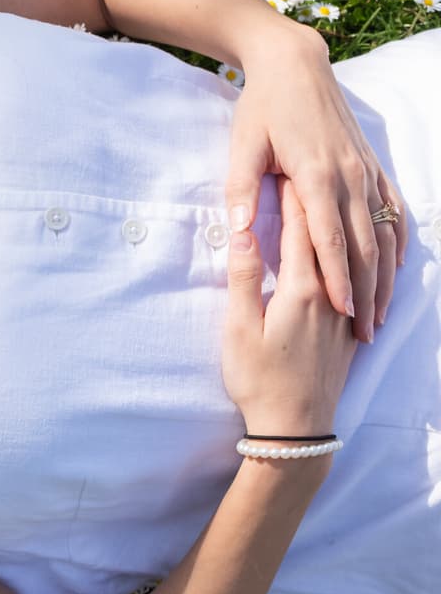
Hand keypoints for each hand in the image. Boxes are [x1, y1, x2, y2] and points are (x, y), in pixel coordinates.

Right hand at [221, 176, 358, 438]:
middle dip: (314, 202)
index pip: (298, 229)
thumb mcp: (239, 328)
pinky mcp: (348, 330)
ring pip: (345, 258)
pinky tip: (352, 251)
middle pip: (325, 237)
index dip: (292, 195)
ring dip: (335, 227)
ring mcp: (342, 312)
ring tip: (328, 201)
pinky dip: (350, 257)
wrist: (296, 427)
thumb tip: (241, 231)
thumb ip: (244, 277)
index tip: (284, 166)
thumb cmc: (258, 379)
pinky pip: (355, 280)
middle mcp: (330, 294)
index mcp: (300, 289)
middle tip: (304, 172)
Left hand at [223, 27, 407, 343]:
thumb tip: (242, 232)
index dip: (338, 280)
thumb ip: (241, 191)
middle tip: (364, 333)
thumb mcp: (242, 148)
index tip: (342, 314)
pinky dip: (399, 239)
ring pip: (384, 232)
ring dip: (385, 275)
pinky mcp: (372, 164)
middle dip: (366, 292)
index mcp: (316, 177)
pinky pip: (394, 208)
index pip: (330, 241)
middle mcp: (350, 176)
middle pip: (364, 246)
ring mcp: (366, 170)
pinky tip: (398, 266)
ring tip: (380, 313)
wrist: (295, 65)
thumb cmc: (261, 108)